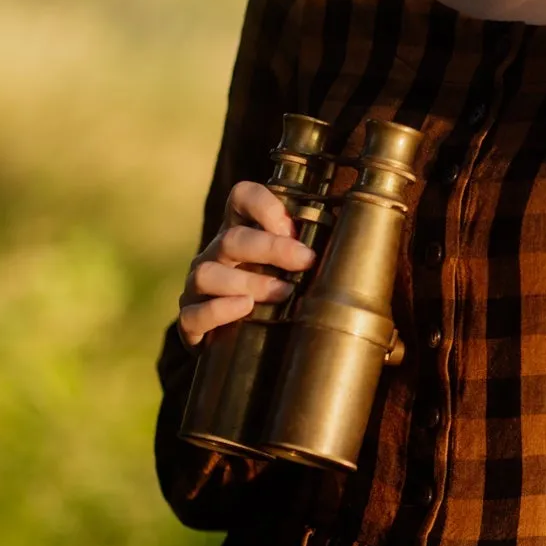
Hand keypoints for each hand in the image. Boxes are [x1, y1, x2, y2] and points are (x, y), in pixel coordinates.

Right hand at [176, 180, 316, 348]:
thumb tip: (355, 247)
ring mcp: (198, 287)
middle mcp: (215, 254)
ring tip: (283, 293)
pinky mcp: (189, 321)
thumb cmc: (275, 297)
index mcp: (240, 231)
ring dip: (250, 281)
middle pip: (232, 237)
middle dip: (271, 247)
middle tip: (304, 261)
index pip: (241, 197)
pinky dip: (220, 310)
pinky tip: (245, 309)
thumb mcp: (292, 270)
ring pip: (209, 273)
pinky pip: (194, 313)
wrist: (239, 348)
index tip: (292, 227)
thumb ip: (311, 253)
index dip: (264, 204)